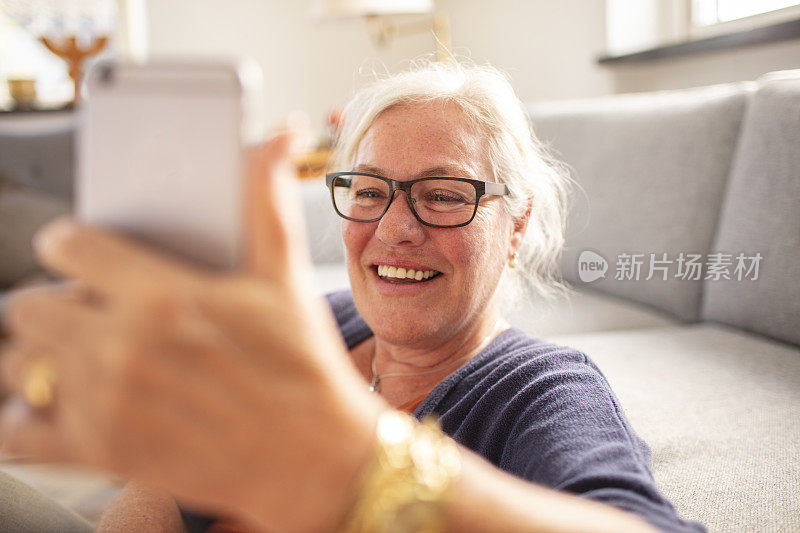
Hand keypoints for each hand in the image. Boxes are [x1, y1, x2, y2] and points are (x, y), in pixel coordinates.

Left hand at [0, 126, 384, 531]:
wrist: (318, 457)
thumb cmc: (303, 366)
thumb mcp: (286, 278)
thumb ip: (267, 199)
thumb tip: (282, 133)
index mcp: (166, 295)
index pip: (69, 245)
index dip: (69, 242)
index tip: (80, 252)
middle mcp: (126, 348)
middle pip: (29, 306)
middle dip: (51, 302)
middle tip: (83, 311)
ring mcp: (109, 405)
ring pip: (19, 365)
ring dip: (37, 357)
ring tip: (74, 357)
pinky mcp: (103, 454)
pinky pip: (17, 433)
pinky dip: (24, 419)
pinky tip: (55, 409)